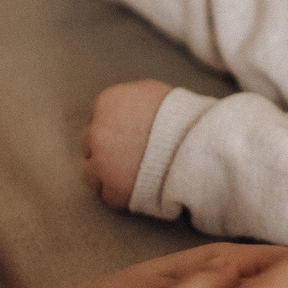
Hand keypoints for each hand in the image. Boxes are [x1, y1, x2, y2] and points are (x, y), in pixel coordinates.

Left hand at [84, 79, 170, 210]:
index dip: (114, 130)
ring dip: (109, 175)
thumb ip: (131, 99)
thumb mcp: (152, 92)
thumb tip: (126, 106)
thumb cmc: (181, 117)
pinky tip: (139, 188)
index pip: (97, 119)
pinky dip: (122, 194)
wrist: (197, 146)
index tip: (128, 137)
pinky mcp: (113, 190)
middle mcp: (97, 133)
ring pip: (93, 173)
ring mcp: (102, 164)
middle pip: (91, 146)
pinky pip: (109, 195)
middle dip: (108, 151)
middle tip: (132, 157)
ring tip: (134, 176)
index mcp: (106, 104)